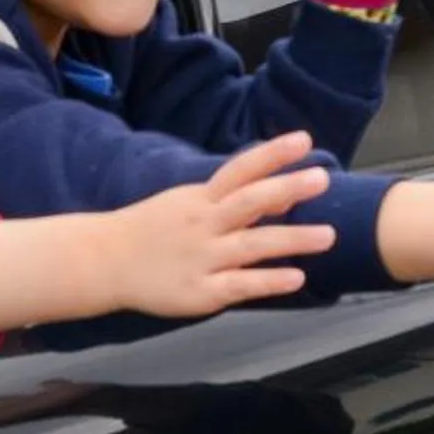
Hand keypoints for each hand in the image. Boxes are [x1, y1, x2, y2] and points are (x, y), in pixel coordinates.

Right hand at [104, 132, 340, 316]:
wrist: (104, 261)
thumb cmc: (155, 229)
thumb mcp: (190, 203)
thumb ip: (235, 199)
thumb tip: (287, 193)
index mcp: (201, 198)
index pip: (240, 169)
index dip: (272, 154)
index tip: (304, 140)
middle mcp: (204, 224)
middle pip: (249, 201)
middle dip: (287, 188)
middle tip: (323, 179)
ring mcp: (202, 258)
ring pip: (251, 245)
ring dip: (291, 239)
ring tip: (328, 235)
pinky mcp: (199, 292)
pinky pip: (239, 285)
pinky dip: (268, 281)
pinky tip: (297, 278)